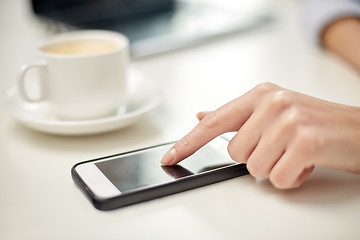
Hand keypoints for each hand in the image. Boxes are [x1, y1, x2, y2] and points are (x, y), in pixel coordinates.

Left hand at [161, 83, 359, 188]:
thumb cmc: (315, 122)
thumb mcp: (272, 111)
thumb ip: (235, 115)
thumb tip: (201, 114)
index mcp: (260, 94)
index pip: (213, 122)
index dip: (187, 143)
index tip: (169, 157)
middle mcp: (272, 102)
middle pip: (235, 152)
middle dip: (257, 157)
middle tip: (282, 147)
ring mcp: (288, 121)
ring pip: (254, 168)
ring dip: (275, 168)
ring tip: (294, 154)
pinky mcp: (304, 142)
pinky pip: (277, 179)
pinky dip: (292, 178)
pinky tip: (306, 163)